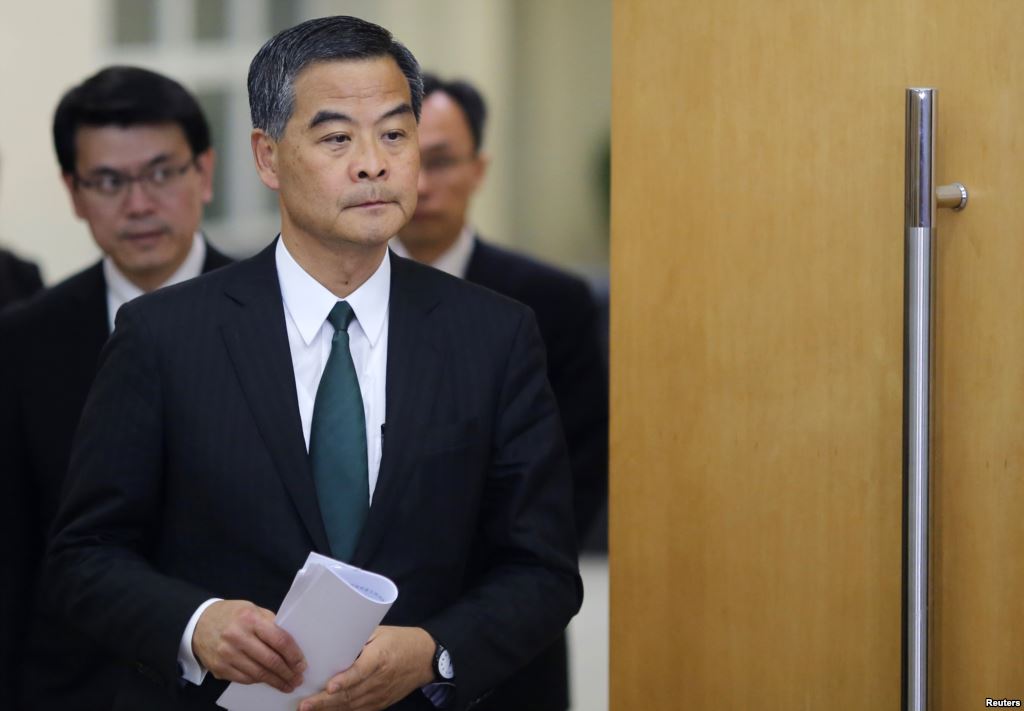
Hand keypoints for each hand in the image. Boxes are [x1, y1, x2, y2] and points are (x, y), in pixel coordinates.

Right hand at [192, 599, 305, 692]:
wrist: (198, 623)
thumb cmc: (231, 615)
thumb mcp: (253, 610)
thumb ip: (271, 623)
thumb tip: (293, 643)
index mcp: (250, 619)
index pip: (279, 640)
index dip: (294, 655)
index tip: (302, 664)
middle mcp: (237, 637)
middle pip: (270, 660)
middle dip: (287, 672)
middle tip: (298, 679)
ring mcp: (226, 654)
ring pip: (258, 673)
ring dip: (275, 681)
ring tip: (287, 684)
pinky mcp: (219, 668)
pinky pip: (245, 679)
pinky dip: (259, 681)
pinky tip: (268, 681)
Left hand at [298, 626, 435, 710]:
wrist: (426, 658)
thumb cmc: (402, 640)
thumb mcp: (381, 632)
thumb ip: (358, 639)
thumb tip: (333, 642)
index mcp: (380, 658)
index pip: (360, 672)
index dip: (345, 680)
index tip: (329, 686)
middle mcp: (379, 680)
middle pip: (351, 694)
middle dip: (325, 701)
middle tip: (304, 705)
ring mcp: (380, 695)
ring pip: (352, 706)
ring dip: (329, 710)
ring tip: (308, 709)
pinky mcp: (381, 703)